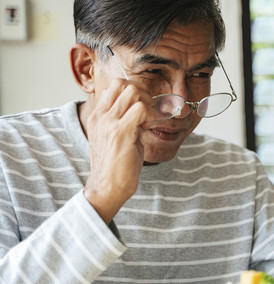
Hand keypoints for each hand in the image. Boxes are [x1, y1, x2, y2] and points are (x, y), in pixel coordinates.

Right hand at [83, 79, 152, 223]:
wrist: (107, 187)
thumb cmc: (116, 166)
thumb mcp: (116, 138)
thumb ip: (125, 122)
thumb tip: (143, 112)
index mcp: (98, 116)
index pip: (114, 86)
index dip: (134, 92)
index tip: (143, 110)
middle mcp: (101, 116)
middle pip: (124, 84)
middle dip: (143, 94)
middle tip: (149, 113)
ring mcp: (109, 123)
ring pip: (133, 92)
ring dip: (148, 104)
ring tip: (149, 121)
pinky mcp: (121, 132)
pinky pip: (141, 109)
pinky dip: (151, 114)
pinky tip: (150, 128)